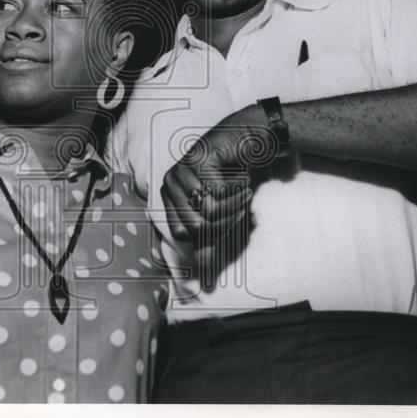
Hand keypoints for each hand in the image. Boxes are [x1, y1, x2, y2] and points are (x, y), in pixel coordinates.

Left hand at [160, 104, 276, 243]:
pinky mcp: (197, 160)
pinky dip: (237, 191)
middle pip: (195, 227)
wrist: (247, 140)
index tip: (232, 222)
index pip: (182, 234)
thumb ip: (210, 242)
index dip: (210, 234)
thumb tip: (204, 277)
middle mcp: (169, 183)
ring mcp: (181, 170)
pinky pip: (218, 193)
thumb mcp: (221, 215)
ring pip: (207, 211)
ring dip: (235, 205)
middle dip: (227, 221)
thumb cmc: (232, 178)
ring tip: (244, 192)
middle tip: (243, 207)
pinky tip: (242, 178)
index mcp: (169, 198)